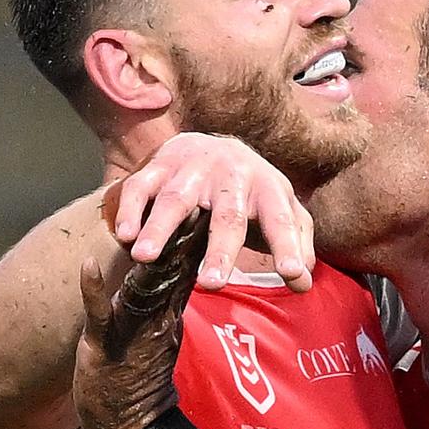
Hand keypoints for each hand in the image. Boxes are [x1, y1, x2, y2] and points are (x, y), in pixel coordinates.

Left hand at [73, 210, 207, 428]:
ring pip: (142, 283)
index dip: (198, 235)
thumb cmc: (141, 384)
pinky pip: (99, 311)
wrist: (132, 427)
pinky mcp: (103, 342)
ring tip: (154, 217)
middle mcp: (155, 316)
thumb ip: (173, 305)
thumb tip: (185, 276)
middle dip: (183, 232)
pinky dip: (93, 287)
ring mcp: (130, 329)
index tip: (211, 203)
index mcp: (170, 314)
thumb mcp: (165, 338)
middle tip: (197, 195)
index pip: (188, 268)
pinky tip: (88, 262)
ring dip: (149, 252)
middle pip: (172, 268)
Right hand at [109, 132, 314, 291]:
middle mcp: (232, 175)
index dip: (288, 247)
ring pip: (176, 199)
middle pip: (227, 216)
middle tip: (213, 284)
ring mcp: (193, 168)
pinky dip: (130, 209)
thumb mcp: (281, 210)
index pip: (281, 220)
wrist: (211, 145)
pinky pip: (141, 186)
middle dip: (220, 250)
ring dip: (160, 228)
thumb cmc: (250, 191)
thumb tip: (304, 282)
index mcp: (268, 187)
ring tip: (145, 258)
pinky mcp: (160, 165)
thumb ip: (297, 244)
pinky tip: (124, 235)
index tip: (292, 275)